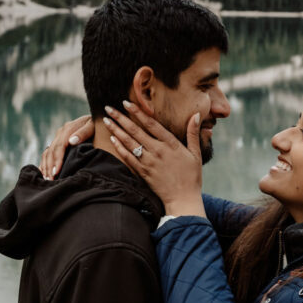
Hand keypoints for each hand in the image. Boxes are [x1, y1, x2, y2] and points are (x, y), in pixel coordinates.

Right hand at [40, 115, 93, 178]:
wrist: (95, 119)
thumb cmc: (96, 124)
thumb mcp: (92, 126)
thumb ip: (83, 133)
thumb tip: (71, 141)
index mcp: (67, 129)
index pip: (59, 146)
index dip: (57, 160)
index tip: (56, 172)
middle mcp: (60, 133)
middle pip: (51, 151)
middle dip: (50, 166)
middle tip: (50, 180)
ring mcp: (58, 138)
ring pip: (47, 153)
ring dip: (46, 166)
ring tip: (47, 179)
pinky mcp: (57, 142)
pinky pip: (47, 153)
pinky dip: (44, 163)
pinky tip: (44, 173)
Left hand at [102, 101, 205, 217]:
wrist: (183, 200)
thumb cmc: (191, 176)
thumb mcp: (196, 153)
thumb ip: (193, 133)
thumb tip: (195, 115)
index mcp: (171, 144)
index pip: (151, 124)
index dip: (137, 112)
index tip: (126, 102)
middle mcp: (158, 151)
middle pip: (135, 130)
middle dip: (121, 118)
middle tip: (108, 108)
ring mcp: (149, 162)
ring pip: (129, 142)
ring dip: (116, 130)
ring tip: (106, 120)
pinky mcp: (143, 173)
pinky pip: (128, 157)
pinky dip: (119, 147)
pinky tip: (112, 139)